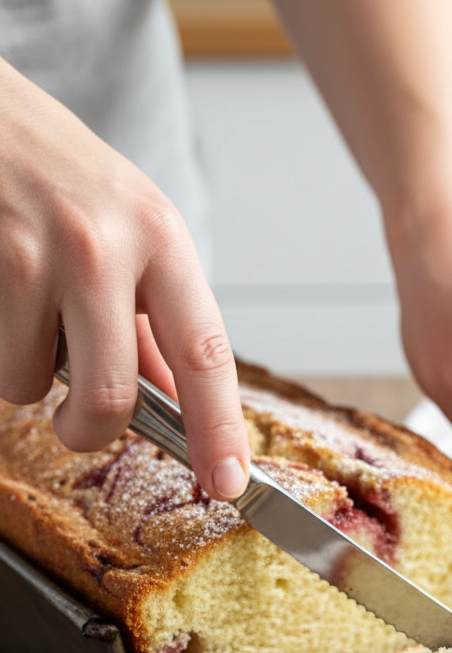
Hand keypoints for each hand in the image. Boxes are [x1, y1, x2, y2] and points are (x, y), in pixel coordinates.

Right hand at [0, 60, 249, 499]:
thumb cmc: (56, 171)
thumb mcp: (128, 227)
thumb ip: (153, 318)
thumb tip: (174, 402)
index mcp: (161, 237)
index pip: (205, 354)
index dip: (219, 429)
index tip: (229, 480)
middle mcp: (104, 245)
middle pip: (111, 395)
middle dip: (89, 429)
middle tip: (77, 422)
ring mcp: (36, 253)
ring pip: (29, 385)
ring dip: (23, 374)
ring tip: (21, 315)